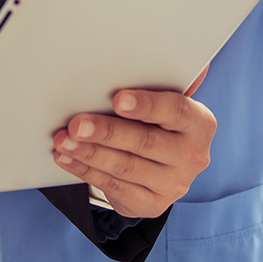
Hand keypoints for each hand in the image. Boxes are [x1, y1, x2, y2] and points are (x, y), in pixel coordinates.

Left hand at [51, 70, 215, 218]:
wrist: (163, 168)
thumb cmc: (159, 121)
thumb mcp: (166, 101)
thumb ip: (163, 80)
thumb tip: (187, 57)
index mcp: (200, 123)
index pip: (176, 111)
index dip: (146, 105)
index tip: (117, 99)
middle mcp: (192, 156)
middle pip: (145, 142)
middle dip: (106, 132)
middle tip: (75, 123)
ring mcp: (174, 184)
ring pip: (125, 167)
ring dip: (89, 152)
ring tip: (63, 139)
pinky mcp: (152, 204)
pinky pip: (114, 186)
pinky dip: (86, 170)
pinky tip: (67, 157)